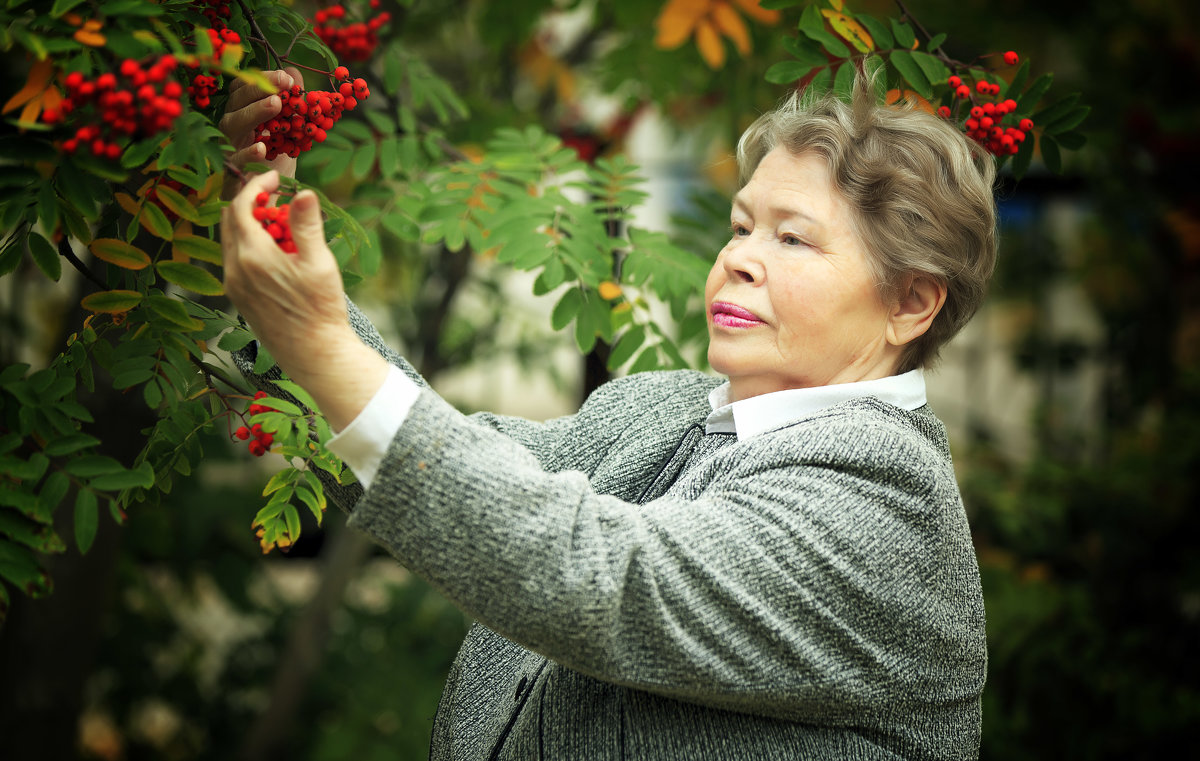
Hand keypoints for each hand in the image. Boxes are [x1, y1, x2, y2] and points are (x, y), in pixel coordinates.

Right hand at [220, 68, 301, 199]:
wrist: (267, 199)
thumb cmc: (275, 161)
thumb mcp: (289, 132)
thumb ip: (292, 103)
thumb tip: (294, 72)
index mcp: (243, 112)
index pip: (245, 87)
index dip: (263, 79)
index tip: (287, 78)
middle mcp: (232, 126)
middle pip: (237, 100)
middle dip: (259, 89)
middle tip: (284, 85)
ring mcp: (229, 147)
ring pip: (232, 123)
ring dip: (254, 112)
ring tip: (276, 105)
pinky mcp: (231, 171)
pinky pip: (235, 159)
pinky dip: (247, 153)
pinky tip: (262, 147)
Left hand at [222, 171, 387, 429]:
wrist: (314, 354)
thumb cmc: (321, 309)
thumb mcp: (319, 263)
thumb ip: (307, 225)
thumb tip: (304, 192)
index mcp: (252, 256)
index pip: (241, 206)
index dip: (256, 185)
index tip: (275, 179)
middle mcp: (235, 269)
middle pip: (230, 220)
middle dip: (250, 201)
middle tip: (276, 196)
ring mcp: (233, 285)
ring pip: (230, 240)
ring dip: (249, 223)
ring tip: (279, 224)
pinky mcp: (238, 298)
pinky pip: (234, 260)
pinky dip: (249, 244)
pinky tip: (275, 251)